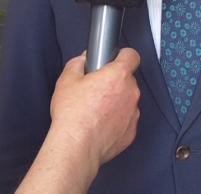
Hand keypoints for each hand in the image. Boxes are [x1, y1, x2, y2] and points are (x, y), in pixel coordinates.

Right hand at [49, 48, 140, 164]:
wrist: (77, 145)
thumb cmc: (72, 113)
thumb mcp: (67, 80)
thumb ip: (78, 63)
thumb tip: (84, 60)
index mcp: (118, 75)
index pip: (132, 56)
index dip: (123, 55)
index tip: (114, 60)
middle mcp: (131, 92)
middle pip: (128, 79)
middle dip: (114, 82)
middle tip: (95, 89)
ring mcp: (134, 113)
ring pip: (127, 100)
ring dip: (116, 101)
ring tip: (96, 110)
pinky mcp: (131, 131)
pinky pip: (126, 119)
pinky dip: (117, 120)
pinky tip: (100, 124)